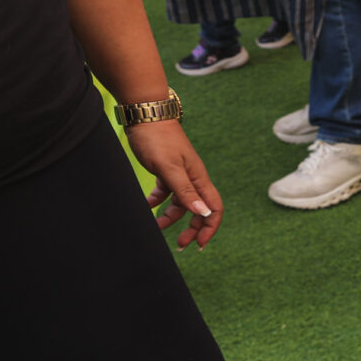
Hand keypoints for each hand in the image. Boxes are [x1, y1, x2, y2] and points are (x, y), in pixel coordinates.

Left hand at [125, 119, 223, 248]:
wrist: (145, 115)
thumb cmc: (158, 139)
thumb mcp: (170, 169)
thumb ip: (185, 192)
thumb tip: (203, 214)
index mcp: (199, 179)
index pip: (214, 208)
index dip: (209, 228)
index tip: (198, 244)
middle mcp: (193, 179)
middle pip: (199, 210)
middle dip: (192, 229)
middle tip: (181, 245)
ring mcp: (179, 175)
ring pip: (180, 204)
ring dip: (170, 218)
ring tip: (155, 227)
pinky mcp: (165, 171)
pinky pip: (166, 194)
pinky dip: (157, 202)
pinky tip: (146, 206)